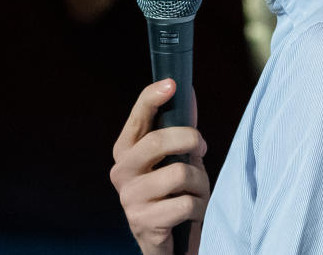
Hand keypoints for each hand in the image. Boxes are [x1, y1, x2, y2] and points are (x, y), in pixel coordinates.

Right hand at [110, 79, 208, 254]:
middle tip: (201, 149)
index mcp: (127, 150)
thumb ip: (178, 128)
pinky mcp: (143, 222)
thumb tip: (186, 90)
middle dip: (190, 139)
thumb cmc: (172, 193)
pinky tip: (193, 214)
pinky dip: (199, 208)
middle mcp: (121, 171)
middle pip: (158, 141)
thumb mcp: (176, 157)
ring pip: (179, 174)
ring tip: (198, 193)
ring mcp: (130, 198)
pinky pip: (185, 204)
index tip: (172, 84)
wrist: (166, 241)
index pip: (137, 117)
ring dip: (200, 184)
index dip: (152, 98)